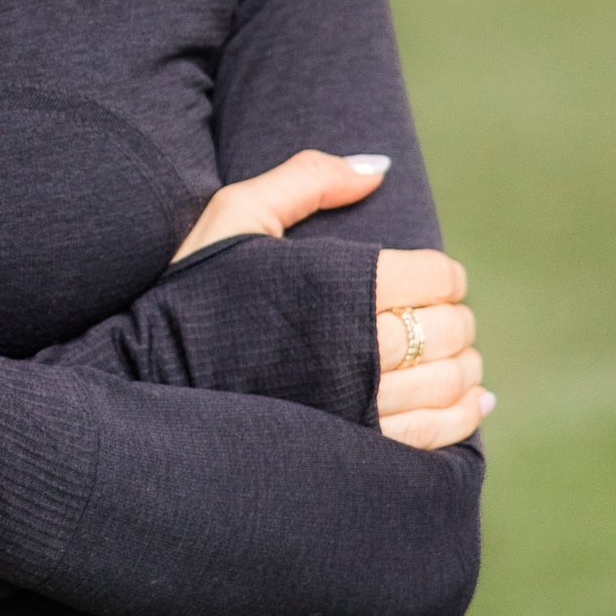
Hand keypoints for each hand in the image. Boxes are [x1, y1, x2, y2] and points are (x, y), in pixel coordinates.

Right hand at [172, 150, 489, 449]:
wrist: (149, 382)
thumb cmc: (195, 293)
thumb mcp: (236, 215)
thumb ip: (307, 179)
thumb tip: (379, 168)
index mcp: (340, 283)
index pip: (437, 276)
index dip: (440, 275)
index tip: (424, 281)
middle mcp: (357, 345)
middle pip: (450, 329)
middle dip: (452, 320)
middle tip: (434, 319)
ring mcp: (359, 404)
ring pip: (450, 382)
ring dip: (463, 368)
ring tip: (450, 359)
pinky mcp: (353, 447)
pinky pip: (436, 434)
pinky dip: (463, 416)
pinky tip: (467, 404)